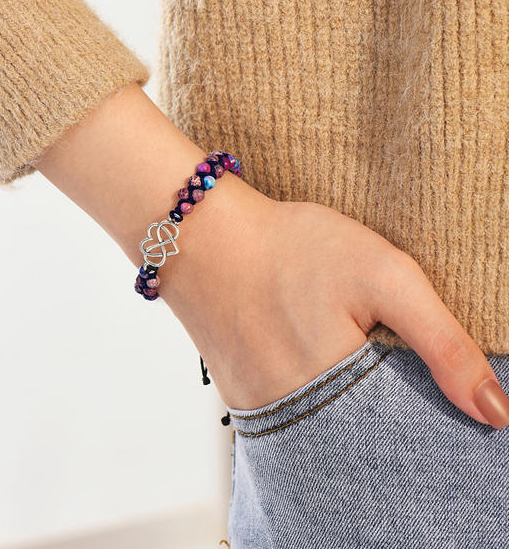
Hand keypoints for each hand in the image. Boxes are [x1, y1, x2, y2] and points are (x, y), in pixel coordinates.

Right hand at [160, 180, 508, 428]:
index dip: (427, 413)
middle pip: (363, 444)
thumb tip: (495, 412)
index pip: (407, 438)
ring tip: (335, 350)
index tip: (424, 385)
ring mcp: (260, 411)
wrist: (201, 235)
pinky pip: (290, 419)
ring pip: (325, 434)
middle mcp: (294, 414)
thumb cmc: (290, 247)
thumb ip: (442, 343)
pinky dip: (311, 399)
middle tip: (368, 352)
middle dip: (383, 411)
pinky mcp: (240, 400)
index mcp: (338, 387)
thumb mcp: (383, 275)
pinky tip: (307, 359)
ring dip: (345, 407)